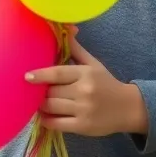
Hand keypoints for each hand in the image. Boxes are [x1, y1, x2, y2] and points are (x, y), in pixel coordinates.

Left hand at [26, 33, 147, 137]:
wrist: (128, 108)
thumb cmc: (107, 84)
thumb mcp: (94, 64)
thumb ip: (76, 50)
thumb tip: (67, 29)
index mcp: (86, 73)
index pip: (58, 73)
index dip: (41, 75)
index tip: (27, 76)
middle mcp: (84, 91)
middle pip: (52, 91)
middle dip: (41, 92)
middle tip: (34, 91)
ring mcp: (83, 110)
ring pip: (52, 107)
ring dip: (41, 106)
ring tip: (38, 103)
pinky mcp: (82, 127)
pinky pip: (56, 124)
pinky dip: (46, 120)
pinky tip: (43, 117)